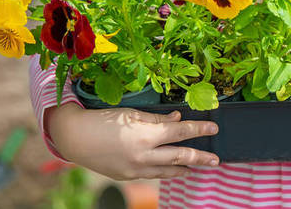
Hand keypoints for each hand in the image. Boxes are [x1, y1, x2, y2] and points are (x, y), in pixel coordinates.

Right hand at [47, 102, 219, 180]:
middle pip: (180, 156)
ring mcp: (136, 168)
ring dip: (185, 168)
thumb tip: (177, 119)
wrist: (74, 138)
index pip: (180, 132)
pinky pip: (153, 174)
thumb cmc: (102, 120)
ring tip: (196, 167)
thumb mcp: (131, 115)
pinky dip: (165, 172)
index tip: (213, 128)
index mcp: (146, 136)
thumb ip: (156, 119)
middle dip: (200, 157)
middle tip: (216, 159)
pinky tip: (173, 170)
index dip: (198, 129)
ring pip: (168, 170)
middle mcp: (144, 155)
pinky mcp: (128, 176)